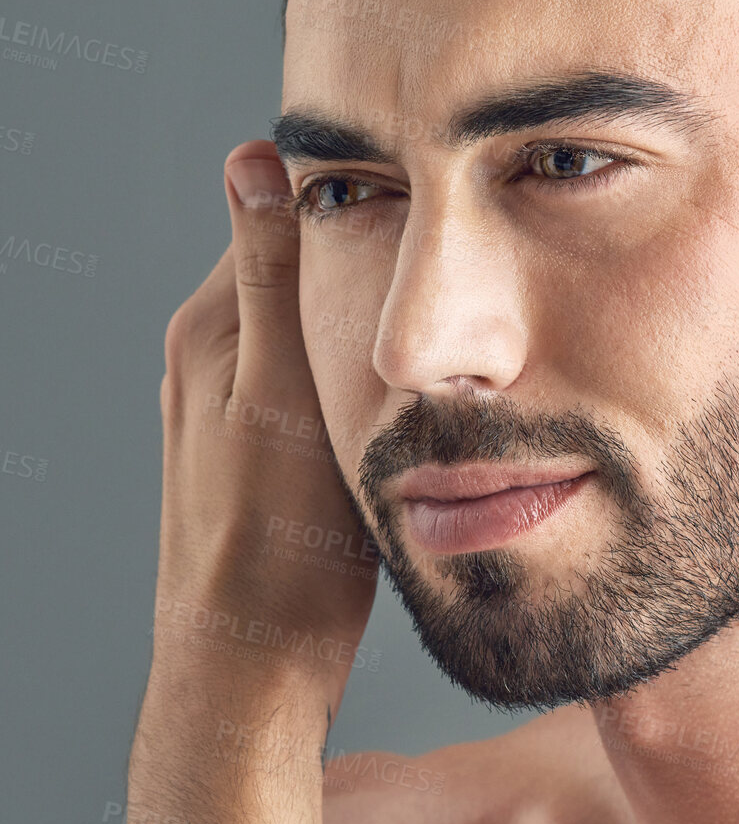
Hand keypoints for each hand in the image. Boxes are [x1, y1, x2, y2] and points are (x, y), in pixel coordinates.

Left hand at [153, 140, 377, 718]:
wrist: (250, 667)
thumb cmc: (276, 541)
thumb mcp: (284, 392)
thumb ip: (271, 277)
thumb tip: (254, 156)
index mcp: (209, 327)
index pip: (284, 217)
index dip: (356, 206)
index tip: (429, 212)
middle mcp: (206, 356)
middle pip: (300, 271)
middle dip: (367, 266)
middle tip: (448, 280)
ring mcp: (226, 405)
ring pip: (312, 328)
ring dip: (367, 324)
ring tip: (432, 341)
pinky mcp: (253, 448)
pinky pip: (310, 378)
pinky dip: (356, 376)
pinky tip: (398, 404)